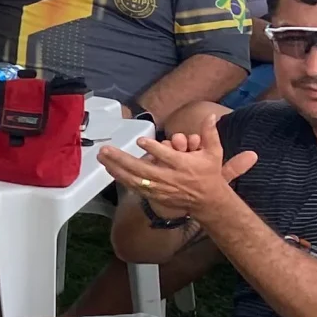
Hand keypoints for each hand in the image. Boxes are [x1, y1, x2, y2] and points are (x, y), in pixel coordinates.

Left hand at [98, 124, 257, 227]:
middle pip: (143, 169)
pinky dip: (121, 178)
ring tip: (102, 158)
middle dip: (123, 160)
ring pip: (135, 179)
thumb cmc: (208, 174)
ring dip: (117, 169)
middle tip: (106, 149)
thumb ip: (210, 134)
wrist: (208, 201)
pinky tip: (109, 169)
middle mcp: (170, 178)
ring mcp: (160, 188)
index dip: (153, 149)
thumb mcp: (213, 153)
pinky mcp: (155, 195)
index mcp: (183, 166)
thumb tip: (211, 115)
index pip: (167, 157)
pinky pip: (135, 187)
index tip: (140, 140)